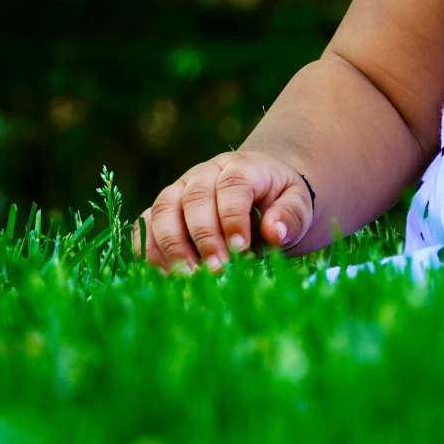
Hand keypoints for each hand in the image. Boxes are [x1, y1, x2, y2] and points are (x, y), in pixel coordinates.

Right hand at [134, 151, 314, 274]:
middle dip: (203, 237)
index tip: (241, 250)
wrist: (260, 190)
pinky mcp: (163, 210)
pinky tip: (164, 274)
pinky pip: (145, 224)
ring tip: (188, 276)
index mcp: (241, 167)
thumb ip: (290, 216)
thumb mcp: (298, 204)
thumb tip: (274, 232)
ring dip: (171, 245)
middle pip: (193, 198)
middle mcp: (204, 174)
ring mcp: (179, 190)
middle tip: (216, 270)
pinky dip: (148, 248)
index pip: (232, 186)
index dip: (232, 218)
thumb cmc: (280, 200)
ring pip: (162, 209)